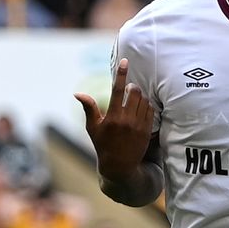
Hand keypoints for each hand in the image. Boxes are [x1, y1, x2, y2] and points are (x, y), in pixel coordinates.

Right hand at [74, 58, 153, 181]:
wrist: (120, 166)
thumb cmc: (103, 145)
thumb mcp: (93, 128)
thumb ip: (89, 108)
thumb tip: (77, 93)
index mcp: (112, 117)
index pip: (118, 90)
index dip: (121, 74)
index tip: (125, 61)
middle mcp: (127, 120)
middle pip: (135, 92)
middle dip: (132, 87)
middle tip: (128, 90)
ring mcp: (139, 125)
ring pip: (144, 99)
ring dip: (139, 96)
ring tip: (133, 102)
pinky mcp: (148, 129)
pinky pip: (151, 109)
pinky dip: (146, 105)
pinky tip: (140, 109)